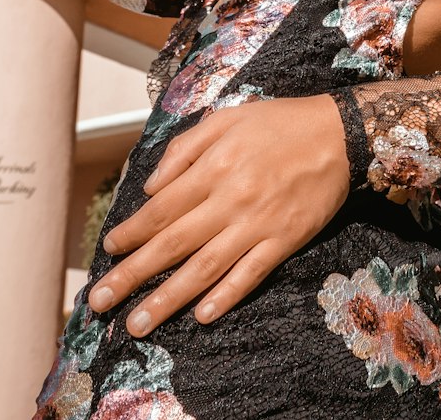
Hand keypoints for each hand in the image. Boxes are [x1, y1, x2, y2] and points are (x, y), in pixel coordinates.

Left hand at [87, 95, 350, 333]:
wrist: (339, 134)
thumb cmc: (279, 123)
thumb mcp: (228, 118)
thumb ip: (185, 148)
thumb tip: (152, 187)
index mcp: (215, 165)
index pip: (162, 208)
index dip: (132, 232)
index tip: (109, 249)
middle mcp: (231, 198)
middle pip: (173, 243)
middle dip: (133, 275)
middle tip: (100, 302)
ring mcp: (258, 223)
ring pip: (205, 268)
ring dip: (168, 298)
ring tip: (138, 322)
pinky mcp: (284, 240)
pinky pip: (250, 274)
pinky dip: (226, 296)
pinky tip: (202, 315)